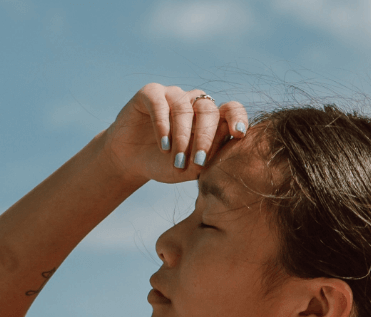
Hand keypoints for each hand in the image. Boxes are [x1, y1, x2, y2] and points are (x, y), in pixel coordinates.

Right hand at [100, 83, 248, 184]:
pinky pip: (161, 103)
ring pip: (184, 108)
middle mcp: (194, 102)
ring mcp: (173, 95)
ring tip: (176, 160)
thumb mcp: (191, 168)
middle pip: (208, 110)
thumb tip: (228, 141)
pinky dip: (163, 125)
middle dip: (205, 138)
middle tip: (198, 162)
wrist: (131, 162)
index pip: (231, 109)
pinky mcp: (151, 93)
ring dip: (182, 137)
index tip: (238, 134)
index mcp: (210, 118)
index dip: (237, 117)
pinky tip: (163, 144)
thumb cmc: (165, 165)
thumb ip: (210, 157)